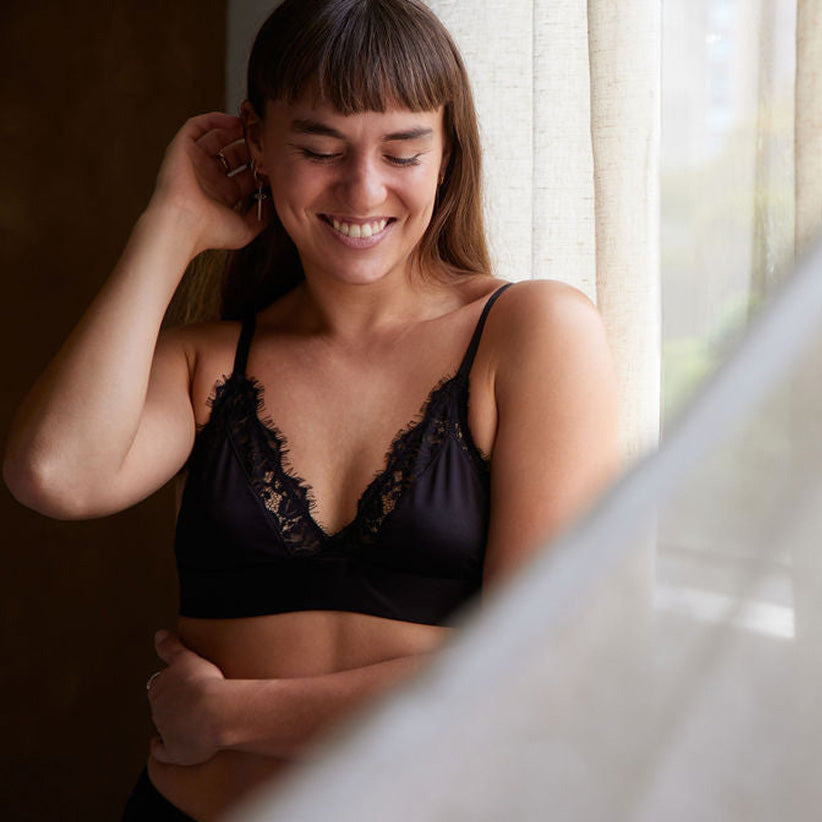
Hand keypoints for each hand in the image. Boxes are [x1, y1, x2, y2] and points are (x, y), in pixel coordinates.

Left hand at [147, 629, 225, 765]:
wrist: (215, 713)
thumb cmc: (204, 683)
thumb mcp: (186, 657)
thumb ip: (170, 647)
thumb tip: (158, 634)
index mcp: (159, 689)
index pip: (160, 686)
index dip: (172, 686)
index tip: (182, 685)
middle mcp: (158, 712)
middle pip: (162, 707)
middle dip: (172, 705)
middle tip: (189, 702)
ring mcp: (166, 733)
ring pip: (164, 727)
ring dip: (171, 724)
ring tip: (188, 720)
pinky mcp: (175, 752)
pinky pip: (162, 752)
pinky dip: (159, 749)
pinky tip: (159, 746)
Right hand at [148, 112, 269, 254]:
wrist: (182, 225)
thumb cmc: (210, 232)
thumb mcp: (246, 229)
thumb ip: (263, 216)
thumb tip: (276, 202)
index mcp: (223, 195)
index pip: (245, 175)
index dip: (260, 167)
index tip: (276, 161)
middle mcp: (209, 178)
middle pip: (233, 155)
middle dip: (250, 148)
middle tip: (265, 141)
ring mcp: (196, 163)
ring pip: (216, 139)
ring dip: (234, 131)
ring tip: (251, 126)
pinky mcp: (182, 149)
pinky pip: (196, 127)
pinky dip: (213, 120)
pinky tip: (232, 121)